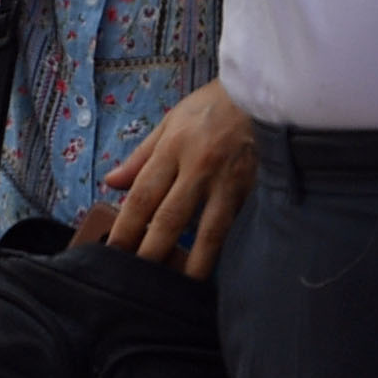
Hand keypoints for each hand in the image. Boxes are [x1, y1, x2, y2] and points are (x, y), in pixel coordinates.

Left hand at [100, 80, 257, 278]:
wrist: (265, 91)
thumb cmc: (213, 106)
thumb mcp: (170, 122)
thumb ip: (141, 156)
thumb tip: (112, 182)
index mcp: (173, 148)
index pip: (143, 195)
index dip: (126, 226)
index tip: (113, 251)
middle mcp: (198, 167)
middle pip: (169, 217)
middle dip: (151, 251)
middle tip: (136, 279)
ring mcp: (229, 181)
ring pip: (207, 230)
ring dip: (191, 262)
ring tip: (179, 287)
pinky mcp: (254, 189)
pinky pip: (236, 225)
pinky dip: (225, 248)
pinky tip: (217, 269)